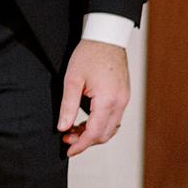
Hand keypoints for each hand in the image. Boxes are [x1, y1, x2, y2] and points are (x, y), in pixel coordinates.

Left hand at [56, 40, 129, 157]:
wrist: (106, 37)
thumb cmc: (89, 54)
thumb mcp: (72, 80)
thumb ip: (68, 106)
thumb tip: (62, 127)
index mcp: (108, 100)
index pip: (95, 133)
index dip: (81, 145)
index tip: (68, 151)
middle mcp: (120, 102)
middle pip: (105, 135)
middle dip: (86, 141)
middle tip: (66, 139)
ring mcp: (124, 100)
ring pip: (111, 128)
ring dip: (93, 133)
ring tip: (73, 130)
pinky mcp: (123, 96)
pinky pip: (114, 118)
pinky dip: (101, 124)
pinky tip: (86, 122)